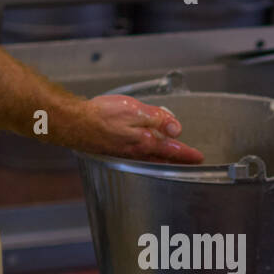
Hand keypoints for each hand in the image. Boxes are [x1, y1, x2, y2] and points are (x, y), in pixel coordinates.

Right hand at [77, 95, 204, 164]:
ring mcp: (125, 153)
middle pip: (163, 158)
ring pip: (151, 158)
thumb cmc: (101, 115)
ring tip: (173, 159)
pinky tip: (146, 152)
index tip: (199, 158)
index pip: (172, 150)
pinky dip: (148, 156)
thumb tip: (177, 130)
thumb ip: (157, 119)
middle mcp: (136, 152)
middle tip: (190, 162)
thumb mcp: (135, 110)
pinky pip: (138, 156)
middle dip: (178, 160)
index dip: (187, 154)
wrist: (73, 123)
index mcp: (145, 142)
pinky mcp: (114, 150)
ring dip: (164, 159)